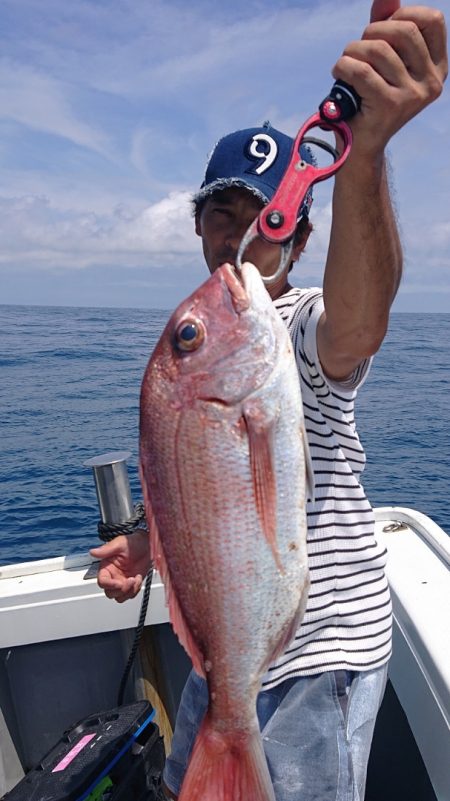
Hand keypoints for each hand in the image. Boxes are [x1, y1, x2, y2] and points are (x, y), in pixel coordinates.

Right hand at [90, 529, 150, 602]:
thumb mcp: (120, 544)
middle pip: (110, 593)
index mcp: (106, 568)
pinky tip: (139, 578)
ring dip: (129, 591)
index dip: (109, 585)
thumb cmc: (132, 542)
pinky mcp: (131, 584)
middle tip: (131, 580)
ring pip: (119, 597)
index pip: (102, 581)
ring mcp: (122, 581)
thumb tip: (92, 552)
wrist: (147, 545)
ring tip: (136, 579)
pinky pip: (130, 594)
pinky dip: (136, 590)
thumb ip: (106, 549)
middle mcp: (112, 576)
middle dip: (121, 590)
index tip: (119, 583)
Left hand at [332, 1, 447, 157]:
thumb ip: (388, 24)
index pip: (432, 20)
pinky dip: (342, 67)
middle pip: (404, 30)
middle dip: (372, 31)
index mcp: (437, 67)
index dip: (404, 14)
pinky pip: (360, 70)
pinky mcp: (390, 106)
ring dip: (352, 51)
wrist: (360, 145)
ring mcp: (412, 96)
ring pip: (378, 49)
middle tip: (358, 48)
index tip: (384, 29)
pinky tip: (339, 74)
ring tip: (346, 63)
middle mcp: (431, 82)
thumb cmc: (369, 95)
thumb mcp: (384, 58)